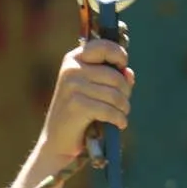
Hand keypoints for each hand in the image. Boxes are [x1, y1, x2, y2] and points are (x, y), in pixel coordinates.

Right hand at [40, 37, 133, 162]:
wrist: (58, 140)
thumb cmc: (79, 114)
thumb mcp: (93, 90)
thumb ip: (111, 78)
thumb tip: (128, 73)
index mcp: (74, 59)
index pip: (103, 46)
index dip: (119, 55)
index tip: (124, 68)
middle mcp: (72, 68)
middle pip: (115, 76)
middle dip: (125, 93)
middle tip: (124, 105)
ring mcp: (72, 86)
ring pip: (115, 95)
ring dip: (124, 108)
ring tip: (122, 115)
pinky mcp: (76, 105)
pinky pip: (109, 110)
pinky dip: (118, 119)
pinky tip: (120, 124)